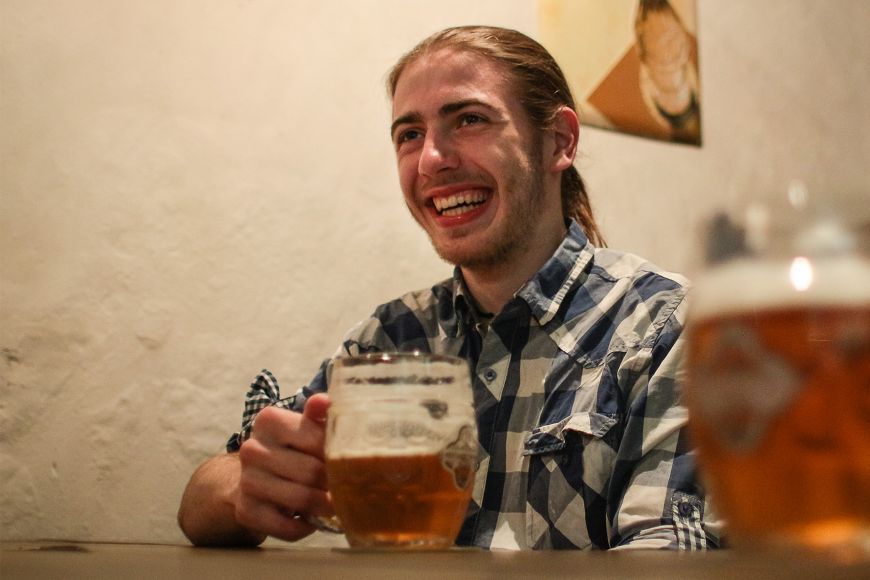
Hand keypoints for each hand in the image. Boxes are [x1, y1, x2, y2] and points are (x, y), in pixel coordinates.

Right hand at [234, 394, 333, 541]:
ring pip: (300, 499)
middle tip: (346, 487)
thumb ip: (319, 414)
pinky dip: (305, 527)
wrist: (252, 477)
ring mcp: (246, 480)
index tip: (349, 461)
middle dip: (333, 483)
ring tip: (333, 504)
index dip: (338, 455)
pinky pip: (286, 527)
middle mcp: (252, 448)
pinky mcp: (246, 510)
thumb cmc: (290, 449)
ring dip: (323, 507)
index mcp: (269, 420)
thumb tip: (324, 401)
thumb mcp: (305, 427)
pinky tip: (310, 519)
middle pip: (311, 472)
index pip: (317, 439)